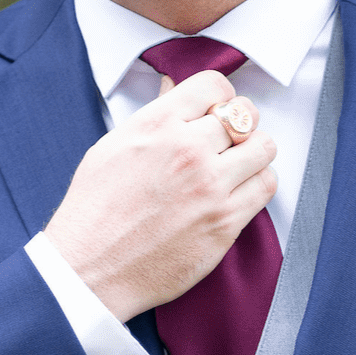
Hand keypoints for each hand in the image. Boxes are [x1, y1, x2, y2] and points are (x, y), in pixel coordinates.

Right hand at [44, 70, 276, 321]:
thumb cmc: (93, 210)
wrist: (90, 269)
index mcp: (157, 124)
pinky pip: (265, 186)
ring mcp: (210, 186)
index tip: (218, 110)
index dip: (221, 96)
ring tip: (237, 166)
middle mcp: (188, 149)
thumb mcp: (114, 146)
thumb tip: (174, 87)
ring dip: (253, 154)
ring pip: (263, 148)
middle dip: (239, 125)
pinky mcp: (225, 222)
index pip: (215, 85)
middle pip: (245, 114)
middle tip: (228, 141)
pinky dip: (257, 184)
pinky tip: (238, 191)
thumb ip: (154, 115)